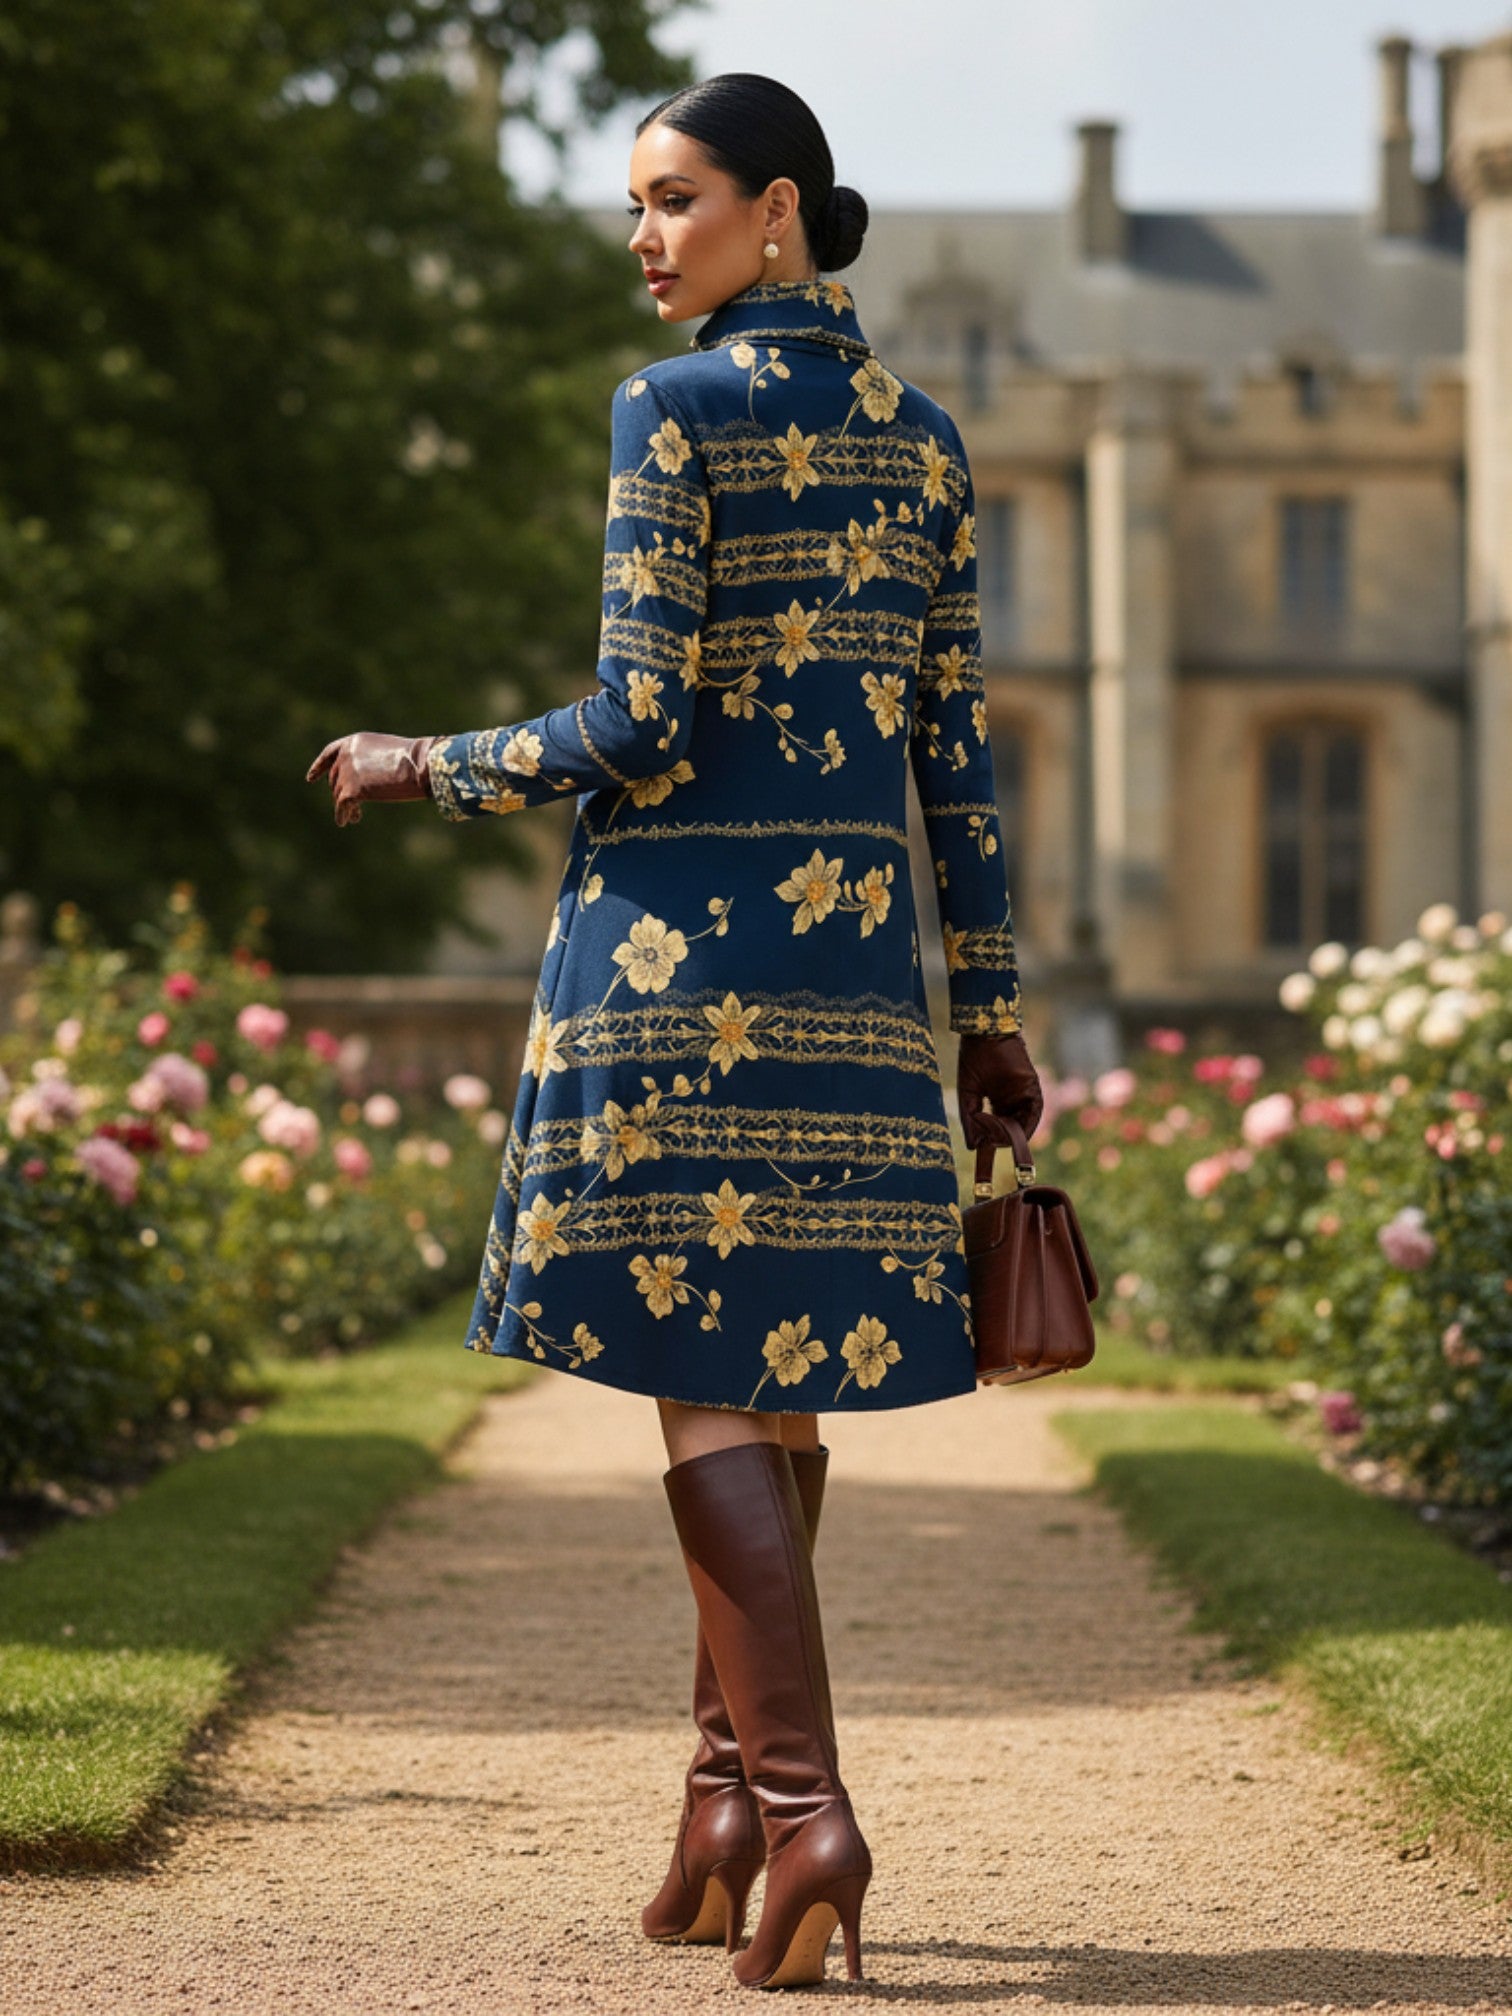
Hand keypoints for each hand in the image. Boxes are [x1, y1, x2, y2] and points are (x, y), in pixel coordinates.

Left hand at [306, 732, 438, 826]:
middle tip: (349, 807)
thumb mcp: (388, 754)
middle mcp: (346, 755)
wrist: (420, 766)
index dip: (319, 767)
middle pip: (335, 778)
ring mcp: (347, 772)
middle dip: (340, 793)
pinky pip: (342, 807)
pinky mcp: (351, 790)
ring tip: (355, 817)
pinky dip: (343, 815)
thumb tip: (365, 782)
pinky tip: (346, 822)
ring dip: (345, 807)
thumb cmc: (415, 760)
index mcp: (355, 742)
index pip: (330, 753)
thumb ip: (371, 763)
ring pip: (338, 794)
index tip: (310, 778)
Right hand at [956, 1029, 1043, 1149]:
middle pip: (1008, 1135)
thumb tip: (973, 1147)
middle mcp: (1011, 1104)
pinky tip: (1013, 1132)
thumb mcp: (967, 1095)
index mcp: (995, 1105)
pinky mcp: (1033, 1089)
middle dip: (997, 1144)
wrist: (985, 1035)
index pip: (992, 1136)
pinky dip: (1025, 1126)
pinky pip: (1034, 1114)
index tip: (981, 1183)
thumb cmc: (973, 1060)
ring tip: (995, 1134)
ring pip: (1021, 1127)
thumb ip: (970, 1121)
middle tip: (984, 1143)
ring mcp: (1023, 1097)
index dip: (986, 1159)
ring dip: (1010, 1136)